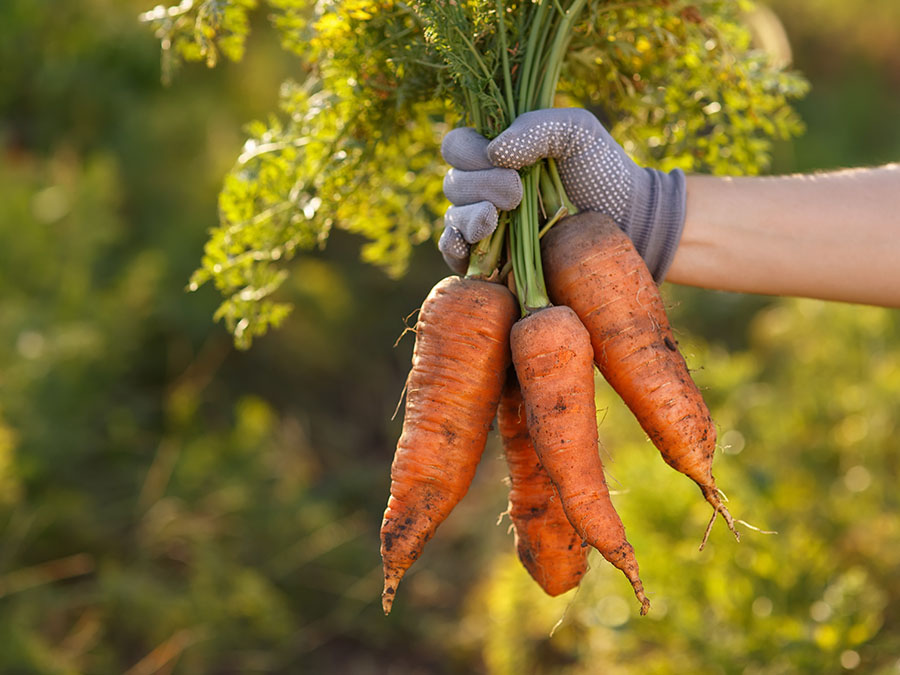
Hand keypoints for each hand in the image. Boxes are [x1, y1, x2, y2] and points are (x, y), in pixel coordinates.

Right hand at [440, 108, 686, 280]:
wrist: (628, 222)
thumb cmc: (603, 171)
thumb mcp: (577, 131)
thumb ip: (538, 126)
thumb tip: (494, 152)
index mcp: (498, 153)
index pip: (457, 146)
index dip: (469, 151)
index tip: (504, 160)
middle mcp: (486, 187)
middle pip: (453, 183)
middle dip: (480, 185)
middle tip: (517, 193)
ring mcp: (487, 226)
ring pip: (453, 218)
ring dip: (469, 216)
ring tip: (495, 217)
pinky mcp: (492, 262)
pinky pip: (455, 255)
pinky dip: (453, 248)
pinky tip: (468, 244)